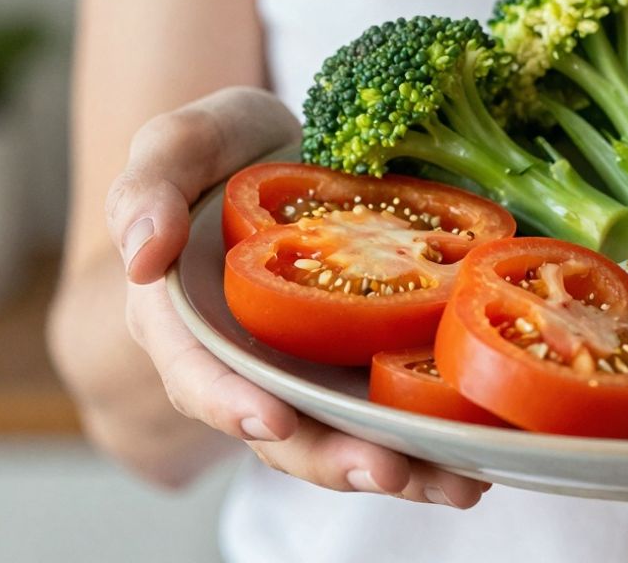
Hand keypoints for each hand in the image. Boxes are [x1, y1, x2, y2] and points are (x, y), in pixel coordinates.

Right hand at [105, 87, 488, 507]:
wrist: (295, 145)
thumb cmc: (227, 148)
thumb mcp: (183, 143)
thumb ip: (149, 186)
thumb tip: (141, 254)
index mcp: (190, 324)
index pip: (199, 376)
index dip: (230, 404)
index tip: (272, 422)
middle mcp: (253, 365)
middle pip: (284, 433)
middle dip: (335, 459)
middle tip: (389, 471)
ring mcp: (315, 370)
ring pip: (350, 437)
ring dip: (404, 469)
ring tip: (459, 483)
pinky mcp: (371, 361)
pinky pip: (401, 409)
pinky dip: (439, 437)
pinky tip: (486, 454)